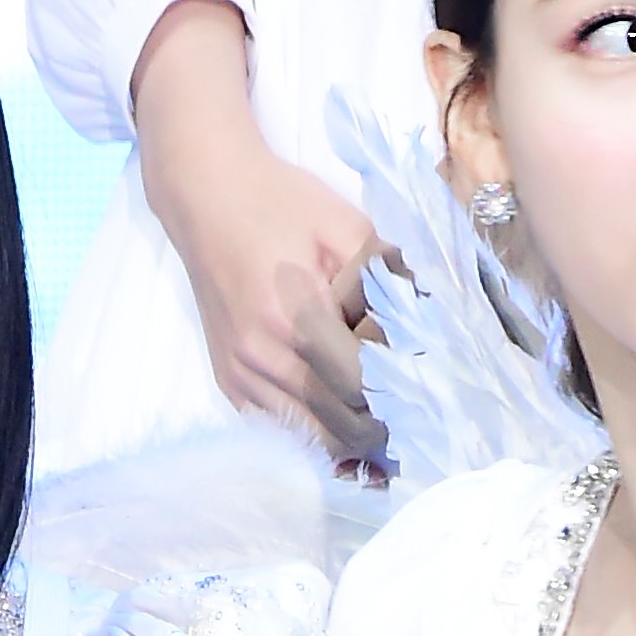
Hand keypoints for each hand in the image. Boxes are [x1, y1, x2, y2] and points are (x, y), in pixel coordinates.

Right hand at [132, 0, 387, 465]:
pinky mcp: (231, 384)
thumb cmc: (282, 203)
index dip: (399, 388)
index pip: (363, 382)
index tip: (428, 384)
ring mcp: (242, 377)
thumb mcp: (348, 227)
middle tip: (420, 417)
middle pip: (341, 422)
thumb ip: (387, 281)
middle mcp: (262, 357)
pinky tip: (346, 418)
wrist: (206, 198)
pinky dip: (321, 429)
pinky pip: (286, 428)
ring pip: (314, 436)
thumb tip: (426, 329)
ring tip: (390, 427)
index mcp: (294, 315)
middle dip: (385, 423)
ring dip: (355, 436)